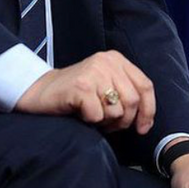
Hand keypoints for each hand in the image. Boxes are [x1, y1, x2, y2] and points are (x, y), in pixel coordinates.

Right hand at [14, 50, 154, 133]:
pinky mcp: (81, 86)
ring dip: (106, 122)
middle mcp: (107, 62)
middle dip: (124, 121)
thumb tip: (146, 121)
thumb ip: (126, 94)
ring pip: (117, 110)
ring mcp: (94, 72)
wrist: (40, 91)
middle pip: (133, 100)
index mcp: (117, 59)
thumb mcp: (106, 85)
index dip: (148, 110)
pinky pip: (98, 116)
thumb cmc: (77, 95)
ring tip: (92, 115)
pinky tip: (81, 113)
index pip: (145, 86)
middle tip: (108, 124)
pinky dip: (91, 121)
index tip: (143, 128)